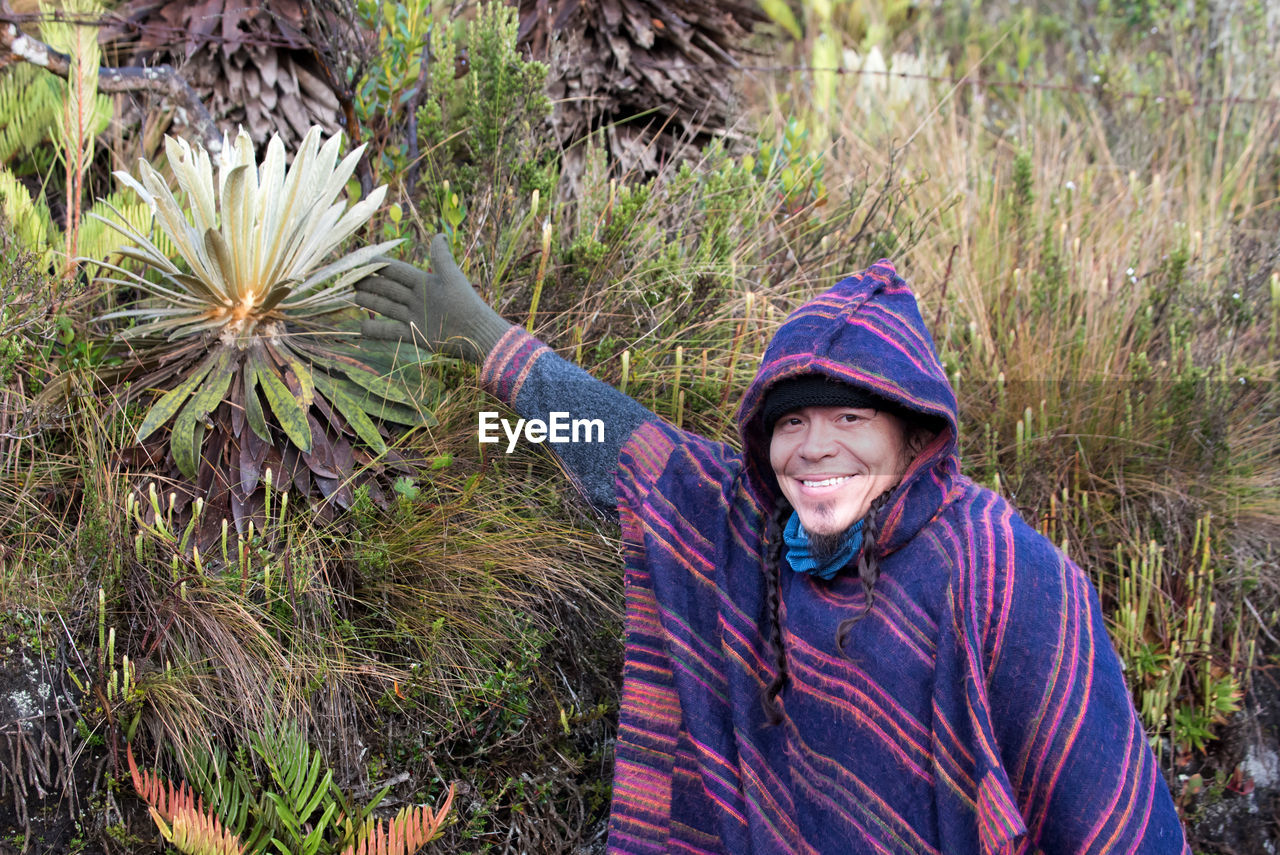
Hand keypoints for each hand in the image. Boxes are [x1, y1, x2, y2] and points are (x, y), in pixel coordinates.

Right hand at [354, 234, 509, 363]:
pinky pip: (390, 332)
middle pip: (388, 289)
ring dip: (369, 303)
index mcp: (425, 282)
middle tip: (350, 281)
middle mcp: (417, 299)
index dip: (380, 266)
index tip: (362, 261)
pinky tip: (360, 328)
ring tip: (352, 297)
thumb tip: (439, 234)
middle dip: (370, 284)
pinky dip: (375, 331)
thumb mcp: (452, 277)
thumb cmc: (466, 304)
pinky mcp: (414, 336)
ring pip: (386, 308)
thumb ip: (441, 257)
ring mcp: (414, 317)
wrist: (476, 334)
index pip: (397, 271)